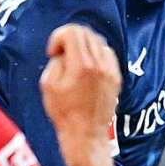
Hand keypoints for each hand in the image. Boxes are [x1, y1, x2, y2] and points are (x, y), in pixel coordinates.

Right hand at [41, 24, 121, 148]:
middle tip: (61, 54)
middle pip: (85, 32)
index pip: (72, 32)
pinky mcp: (116, 77)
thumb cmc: (64, 113)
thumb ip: (55, 62)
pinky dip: (96, 53)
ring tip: (74, 60)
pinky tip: (88, 66)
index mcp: (81, 65)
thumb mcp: (48, 85)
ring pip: (98, 40)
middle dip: (69, 38)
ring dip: (83, 44)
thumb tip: (63, 53)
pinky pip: (108, 53)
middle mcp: (99, 64)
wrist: (85, 134)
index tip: (53, 52)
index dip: (57, 37)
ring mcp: (110, 70)